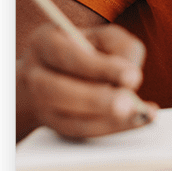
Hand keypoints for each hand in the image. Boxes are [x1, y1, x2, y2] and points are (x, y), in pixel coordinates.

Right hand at [17, 23, 158, 139]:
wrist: (50, 72)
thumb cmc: (85, 49)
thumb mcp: (103, 37)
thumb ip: (122, 48)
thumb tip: (131, 79)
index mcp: (45, 43)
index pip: (68, 56)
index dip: (100, 68)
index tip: (132, 76)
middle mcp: (34, 75)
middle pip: (59, 91)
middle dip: (97, 100)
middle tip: (129, 104)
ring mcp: (40, 105)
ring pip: (68, 120)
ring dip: (106, 120)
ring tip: (136, 113)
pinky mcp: (53, 126)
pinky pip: (79, 133)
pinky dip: (110, 128)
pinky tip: (136, 120)